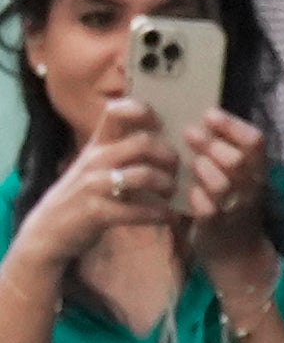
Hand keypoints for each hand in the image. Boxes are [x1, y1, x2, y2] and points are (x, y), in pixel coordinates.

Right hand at [12, 99, 178, 273]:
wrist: (47, 232)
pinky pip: (138, 210)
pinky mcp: (96, 212)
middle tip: (176, 170)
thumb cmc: (79, 197)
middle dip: (168, 156)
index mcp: (97, 147)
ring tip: (171, 193)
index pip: (115, 113)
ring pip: (144, 175)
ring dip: (166, 185)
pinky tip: (169, 217)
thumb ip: (119, 152)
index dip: (142, 110)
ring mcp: (94, 186)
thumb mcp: (94, 167)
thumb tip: (164, 140)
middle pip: (143, 143)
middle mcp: (95, 161)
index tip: (161, 124)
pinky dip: (159, 214)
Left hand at [178, 110, 274, 270]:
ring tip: (190, 161)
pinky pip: (206, 208)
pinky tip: (187, 190)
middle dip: (212, 143)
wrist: (237, 252)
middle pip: (239, 159)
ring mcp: (234, 207)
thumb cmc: (232, 207)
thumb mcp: (240, 178)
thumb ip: (227, 155)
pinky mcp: (216, 225)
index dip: (233, 125)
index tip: (209, 114)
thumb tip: (201, 122)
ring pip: (223, 183)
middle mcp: (250, 187)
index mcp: (257, 171)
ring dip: (203, 168)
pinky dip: (195, 196)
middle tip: (189, 132)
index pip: (255, 141)